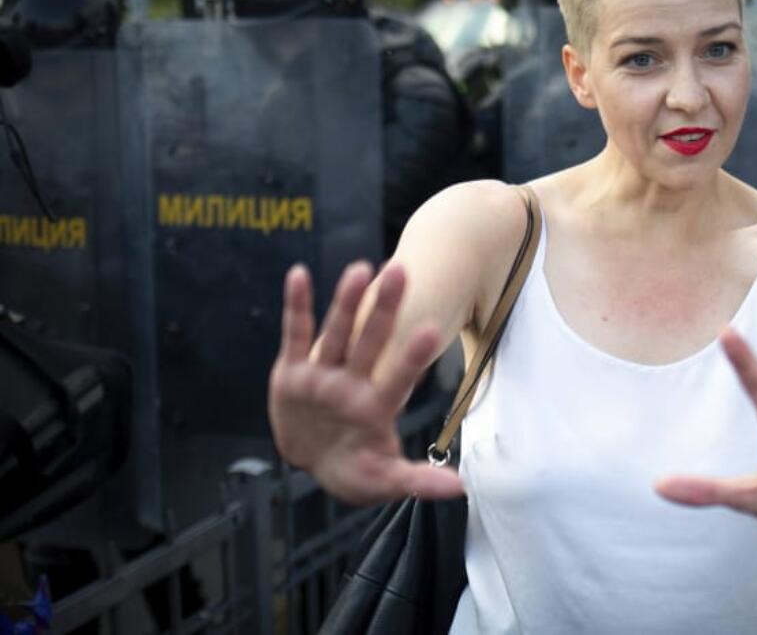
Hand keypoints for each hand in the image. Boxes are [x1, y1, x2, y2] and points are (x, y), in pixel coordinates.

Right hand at [268, 262, 463, 504]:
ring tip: (360, 269)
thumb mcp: (383, 481)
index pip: (399, 377)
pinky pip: (296, 334)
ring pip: (338, 332)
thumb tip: (460, 489)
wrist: (314, 462)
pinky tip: (299, 275)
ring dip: (346, 301)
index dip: (412, 356)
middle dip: (384, 309)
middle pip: (371, 341)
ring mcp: (324, 374)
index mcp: (376, 406)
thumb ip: (416, 481)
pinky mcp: (294, 371)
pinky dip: (296, 305)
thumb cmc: (354, 469)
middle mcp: (352, 383)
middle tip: (400, 271)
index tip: (433, 330)